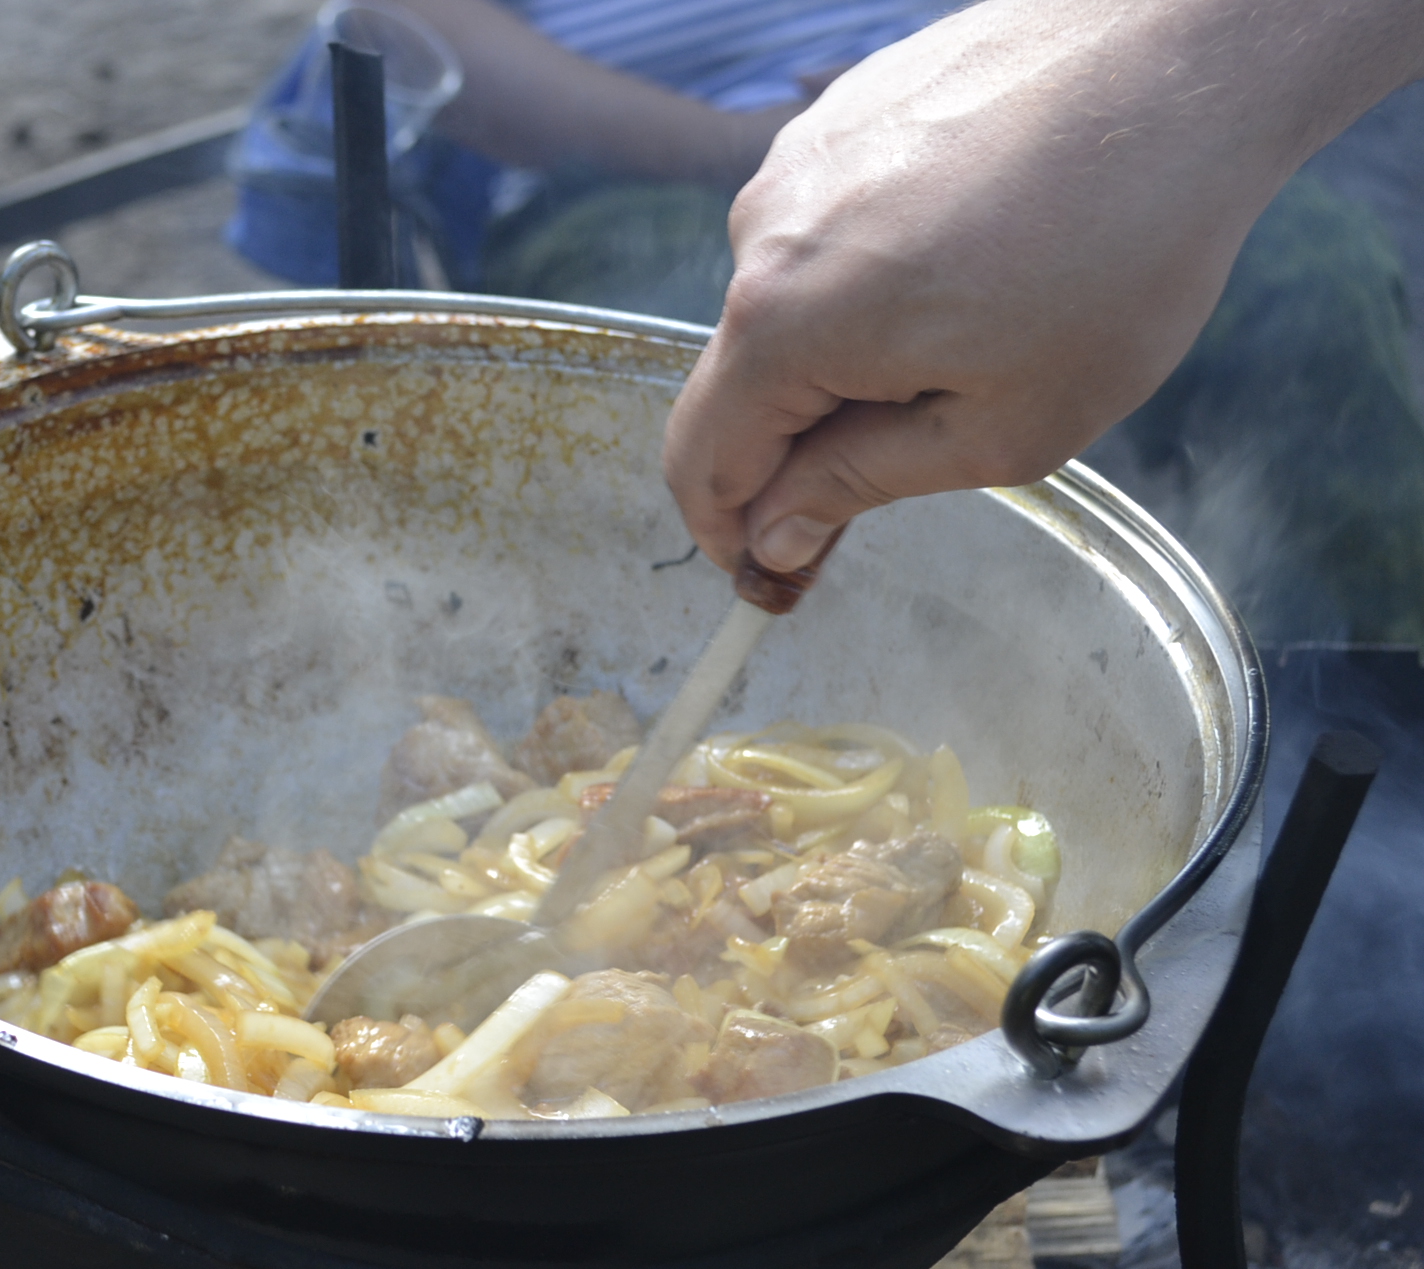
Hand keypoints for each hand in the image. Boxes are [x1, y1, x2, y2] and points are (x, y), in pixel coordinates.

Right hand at [661, 0, 1423, 574]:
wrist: (1187, 60)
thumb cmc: (1120, 246)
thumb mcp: (1005, 426)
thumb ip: (862, 486)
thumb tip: (777, 532)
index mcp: (782, 323)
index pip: (702, 465)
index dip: (734, 542)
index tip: (777, 586)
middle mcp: (761, 233)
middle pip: (741, 387)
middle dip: (795, 458)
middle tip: (880, 497)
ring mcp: (798, 162)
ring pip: (789, 308)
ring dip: (846, 360)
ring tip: (972, 349)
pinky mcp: (844, 117)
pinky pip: (830, 234)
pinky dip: (875, 280)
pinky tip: (974, 272)